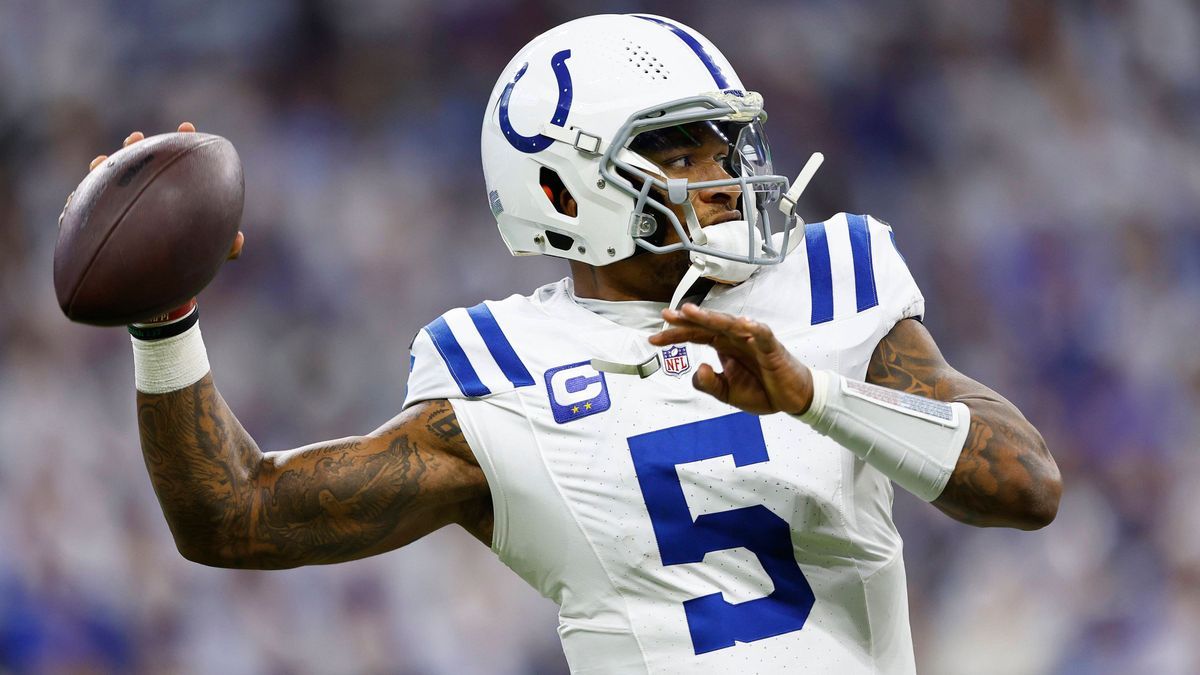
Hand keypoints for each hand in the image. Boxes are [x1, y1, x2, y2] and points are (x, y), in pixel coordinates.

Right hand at [85, 122, 243, 259]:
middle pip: (138, 164)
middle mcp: (144, 193)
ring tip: (100, 162)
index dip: (180, 142)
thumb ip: (224, 248)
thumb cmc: (184, 262)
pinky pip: (84, 210)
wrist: (156, 283)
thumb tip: (237, 241)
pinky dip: (78, 203)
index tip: (187, 127)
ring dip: (103, 169)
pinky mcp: (98, 222)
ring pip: (107, 181)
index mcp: (171, 194)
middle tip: (137, 138)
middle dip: (136, 148)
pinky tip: (75, 200)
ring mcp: (119, 205)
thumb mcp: (206, 254)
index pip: (176, 162)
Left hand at [649, 304, 813, 414]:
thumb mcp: (728, 394)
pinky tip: (742, 323)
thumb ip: (709, 384)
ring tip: (692, 312)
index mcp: (724, 347)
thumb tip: (699, 368)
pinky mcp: (771, 347)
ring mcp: (753, 341)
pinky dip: (753, 328)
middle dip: (687, 320)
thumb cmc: (762, 390)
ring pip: (730, 325)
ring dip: (712, 318)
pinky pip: (762, 335)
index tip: (653, 338)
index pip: (696, 336)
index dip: (675, 335)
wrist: (792, 398)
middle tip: (667, 315)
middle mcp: (735, 339)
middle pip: (708, 325)